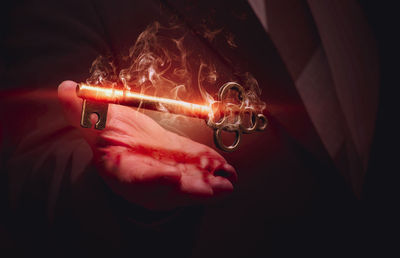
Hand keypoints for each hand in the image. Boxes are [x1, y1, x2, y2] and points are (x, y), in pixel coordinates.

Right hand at [58, 81, 236, 209]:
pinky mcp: (182, 165)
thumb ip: (83, 110)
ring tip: (228, 183)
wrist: (124, 138)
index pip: (136, 179)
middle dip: (192, 191)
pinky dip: (212, 169)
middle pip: (170, 190)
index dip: (153, 180)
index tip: (171, 178)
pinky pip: (198, 169)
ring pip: (189, 184)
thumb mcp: (93, 123)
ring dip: (209, 185)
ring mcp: (168, 173)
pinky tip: (227, 168)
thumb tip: (65, 89)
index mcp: (122, 170)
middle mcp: (147, 178)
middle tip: (214, 189)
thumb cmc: (108, 133)